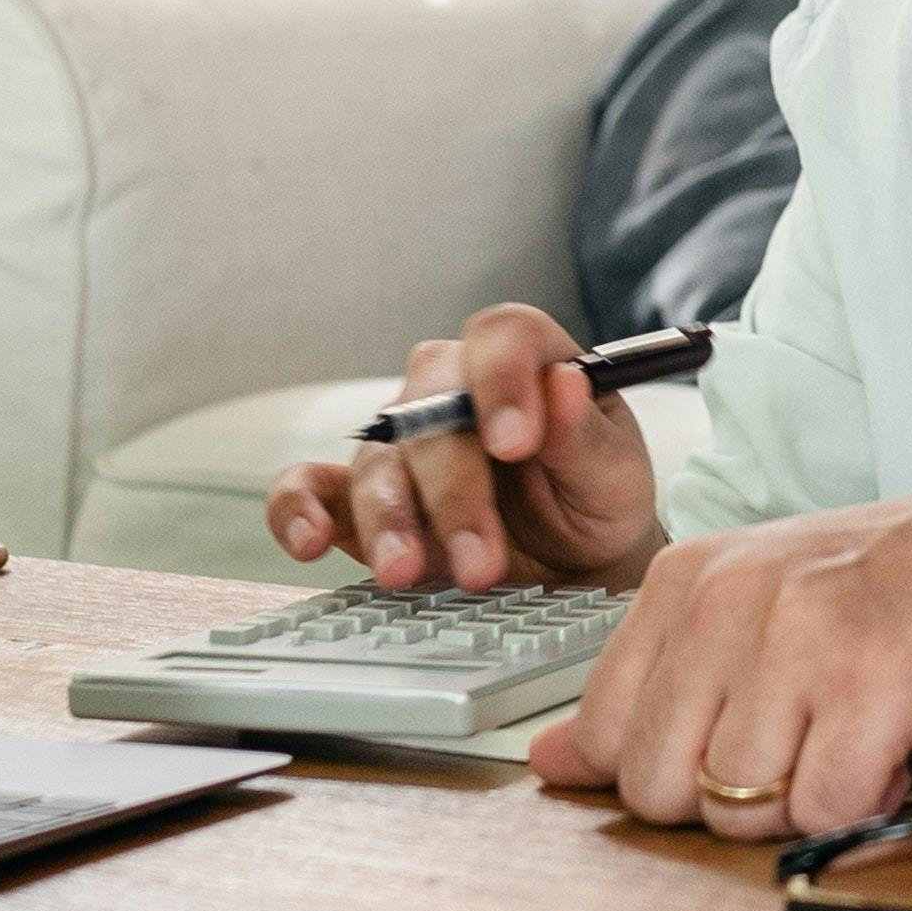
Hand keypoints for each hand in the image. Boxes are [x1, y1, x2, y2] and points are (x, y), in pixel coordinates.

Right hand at [264, 304, 663, 592]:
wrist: (572, 563)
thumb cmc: (594, 501)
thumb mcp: (614, 476)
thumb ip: (585, 435)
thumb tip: (564, 384)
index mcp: (523, 361)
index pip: (502, 336)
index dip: (504, 381)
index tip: (517, 442)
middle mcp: (451, 391)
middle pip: (433, 412)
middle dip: (455, 491)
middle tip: (483, 560)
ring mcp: (400, 443)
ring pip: (377, 460)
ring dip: (390, 520)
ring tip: (408, 574)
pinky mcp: (356, 497)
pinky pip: (309, 488)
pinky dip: (297, 510)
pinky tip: (309, 542)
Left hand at [525, 476, 911, 841]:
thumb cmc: (904, 582)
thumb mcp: (759, 606)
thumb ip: (654, 682)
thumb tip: (552, 761)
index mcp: (690, 577)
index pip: (607, 731)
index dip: (674, 767)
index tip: (739, 736)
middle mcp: (731, 599)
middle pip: (662, 786)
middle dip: (734, 793)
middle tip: (805, 736)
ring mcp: (799, 640)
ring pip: (738, 807)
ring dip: (804, 795)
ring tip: (854, 730)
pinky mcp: (872, 686)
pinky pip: (822, 812)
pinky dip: (866, 801)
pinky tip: (895, 744)